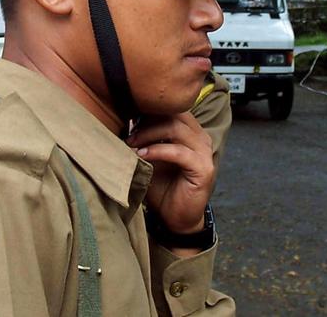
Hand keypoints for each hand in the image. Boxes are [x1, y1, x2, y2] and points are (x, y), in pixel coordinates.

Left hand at [127, 112, 215, 235]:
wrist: (176, 218)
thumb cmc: (162, 187)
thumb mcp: (150, 158)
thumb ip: (143, 139)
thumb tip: (121, 119)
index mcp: (190, 131)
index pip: (171, 108)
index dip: (148, 110)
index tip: (127, 119)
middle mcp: (200, 137)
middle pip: (173, 114)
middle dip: (146, 121)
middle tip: (127, 134)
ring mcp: (204, 152)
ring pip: (175, 128)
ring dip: (149, 134)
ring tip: (131, 144)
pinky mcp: (203, 168)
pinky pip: (178, 152)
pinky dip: (157, 150)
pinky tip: (142, 156)